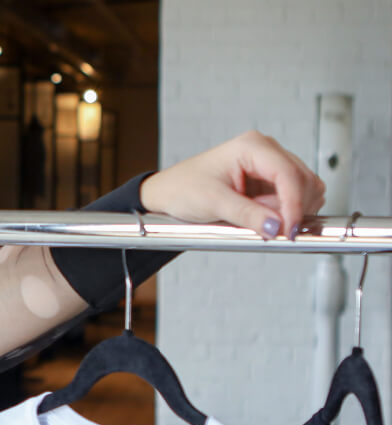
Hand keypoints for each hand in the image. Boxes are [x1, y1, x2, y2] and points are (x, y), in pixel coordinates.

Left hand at [139, 130, 325, 239]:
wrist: (168, 193)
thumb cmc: (183, 188)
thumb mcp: (213, 203)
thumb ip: (247, 215)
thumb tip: (277, 226)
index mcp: (252, 146)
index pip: (289, 173)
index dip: (295, 203)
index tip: (289, 229)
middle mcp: (265, 151)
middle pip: (303, 180)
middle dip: (292, 208)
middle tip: (270, 229)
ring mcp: (269, 166)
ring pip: (303, 189)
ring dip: (289, 210)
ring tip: (258, 219)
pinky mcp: (269, 181)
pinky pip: (292, 198)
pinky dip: (285, 212)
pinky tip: (262, 217)